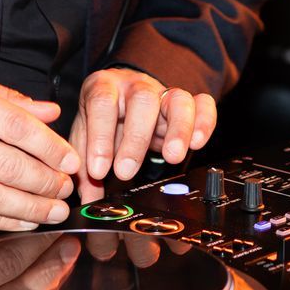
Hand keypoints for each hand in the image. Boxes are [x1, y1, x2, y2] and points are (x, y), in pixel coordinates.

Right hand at [0, 60, 79, 229]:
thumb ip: (5, 98)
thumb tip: (50, 112)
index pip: (16, 127)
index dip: (50, 147)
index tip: (71, 160)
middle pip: (7, 166)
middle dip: (45, 183)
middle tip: (67, 189)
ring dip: (28, 209)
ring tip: (53, 211)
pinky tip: (20, 222)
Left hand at [67, 68, 216, 203]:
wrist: (121, 99)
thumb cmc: (102, 117)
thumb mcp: (85, 137)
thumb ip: (84, 167)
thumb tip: (85, 203)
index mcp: (104, 87)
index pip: (102, 103)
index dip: (100, 136)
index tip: (98, 170)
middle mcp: (136, 86)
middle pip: (142, 100)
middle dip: (135, 139)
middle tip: (126, 172)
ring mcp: (164, 92)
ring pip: (178, 100)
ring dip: (178, 130)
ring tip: (173, 157)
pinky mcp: (187, 103)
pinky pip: (203, 104)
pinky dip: (205, 122)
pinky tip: (198, 143)